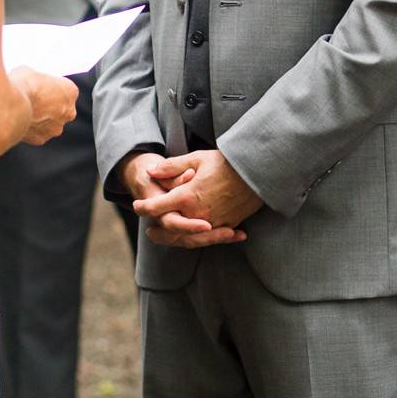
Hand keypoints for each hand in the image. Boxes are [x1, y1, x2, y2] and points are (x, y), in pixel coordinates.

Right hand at [10, 68, 76, 144]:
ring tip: (22, 110)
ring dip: (39, 119)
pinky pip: (36, 133)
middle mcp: (68, 112)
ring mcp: (55, 128)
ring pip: (48, 123)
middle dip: (47, 106)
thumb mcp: (31, 72)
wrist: (9, 106)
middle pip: (59, 108)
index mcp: (70, 91)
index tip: (38, 87)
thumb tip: (30, 83)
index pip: (64, 89)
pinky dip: (28, 128)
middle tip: (31, 99)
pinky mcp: (41, 139)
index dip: (49, 87)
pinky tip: (18, 120)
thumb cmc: (22, 85)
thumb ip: (37, 81)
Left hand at [132, 149, 260, 247]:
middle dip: (159, 231)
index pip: (158, 206)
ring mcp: (214, 222)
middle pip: (171, 229)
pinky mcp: (228, 225)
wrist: (259, 172)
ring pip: (189, 238)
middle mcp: (198, 214)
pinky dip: (199, 239)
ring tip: (168, 237)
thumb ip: (172, 167)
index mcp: (187, 196)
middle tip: (150, 232)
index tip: (137, 207)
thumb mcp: (197, 158)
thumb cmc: (227, 162)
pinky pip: (208, 237)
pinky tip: (195, 237)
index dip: (144, 207)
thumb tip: (151, 171)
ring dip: (176, 239)